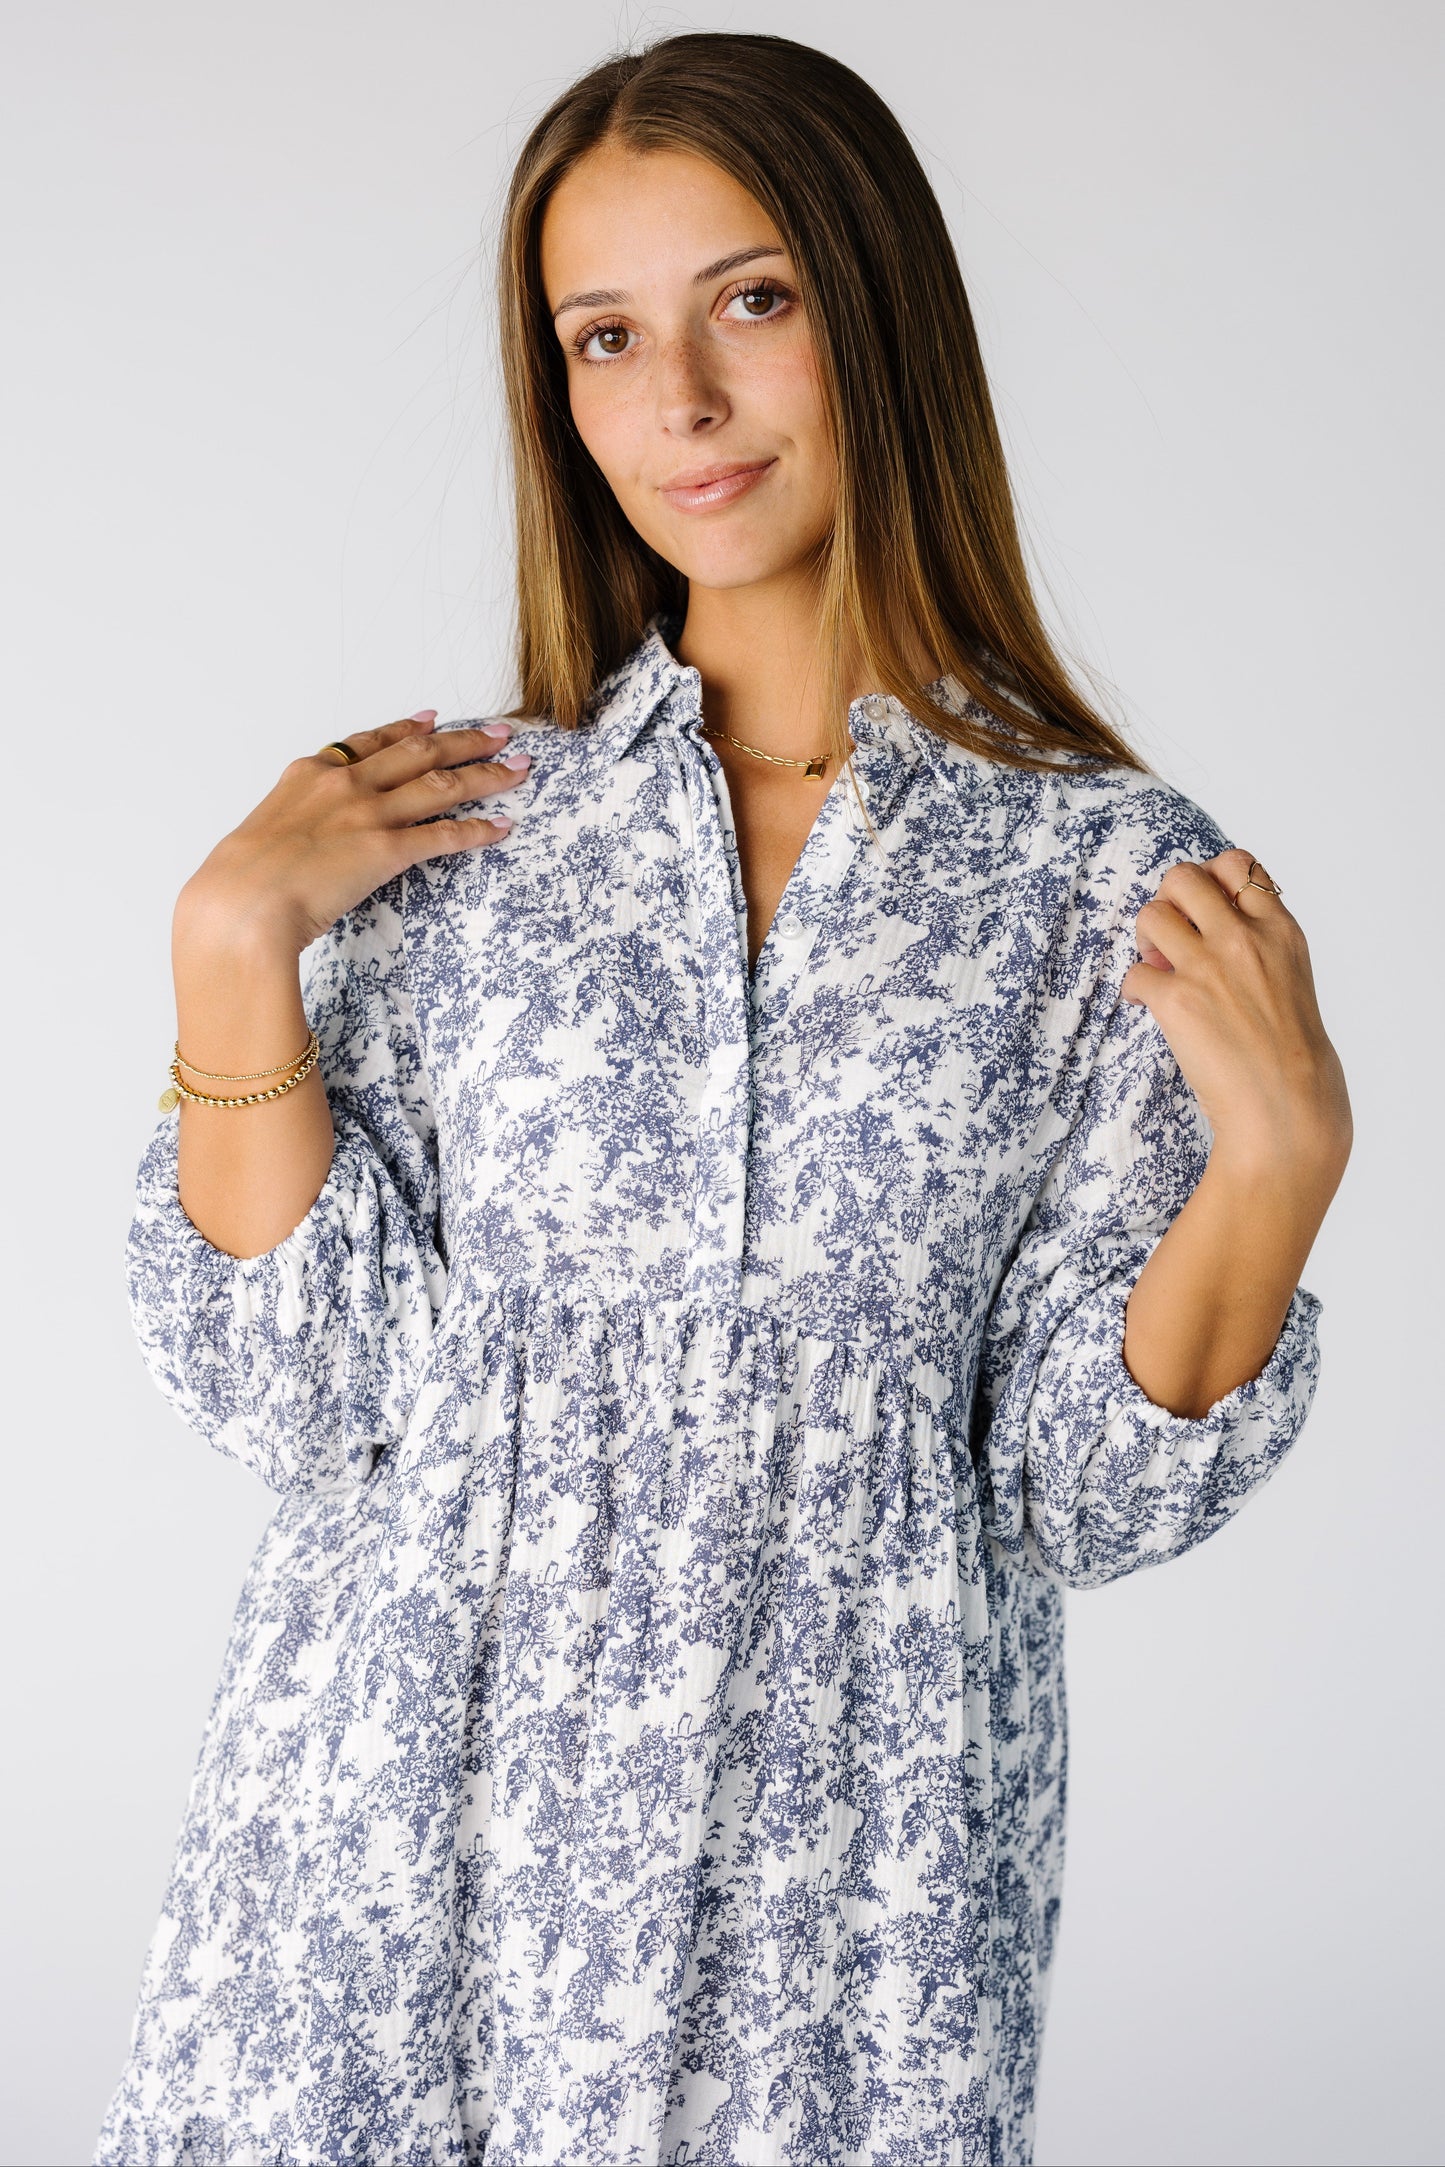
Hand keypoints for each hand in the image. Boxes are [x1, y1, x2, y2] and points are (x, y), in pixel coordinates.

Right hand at [176, 710, 529, 955]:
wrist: (241, 903)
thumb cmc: (240, 882)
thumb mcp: (262, 835)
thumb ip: (293, 826)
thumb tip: (299, 842)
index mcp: (310, 774)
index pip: (370, 742)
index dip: (408, 729)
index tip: (433, 720)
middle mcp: (345, 784)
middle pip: (420, 752)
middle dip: (465, 741)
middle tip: (499, 732)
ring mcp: (368, 814)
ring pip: (442, 784)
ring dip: (486, 774)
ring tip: (518, 767)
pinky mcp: (387, 850)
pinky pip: (444, 835)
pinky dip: (477, 829)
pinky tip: (501, 826)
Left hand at [1121, 847, 1351, 1176]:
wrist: (1287, 1106)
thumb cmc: (1290, 1052)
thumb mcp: (1291, 979)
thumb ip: (1257, 945)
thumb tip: (1201, 930)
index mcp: (1280, 929)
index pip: (1236, 863)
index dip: (1209, 880)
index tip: (1205, 911)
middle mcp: (1243, 938)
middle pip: (1182, 876)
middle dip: (1168, 901)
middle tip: (1172, 937)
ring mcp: (1208, 966)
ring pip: (1151, 913)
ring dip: (1146, 940)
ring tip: (1159, 969)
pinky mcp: (1176, 1000)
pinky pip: (1133, 973)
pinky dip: (1134, 990)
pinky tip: (1147, 1006)